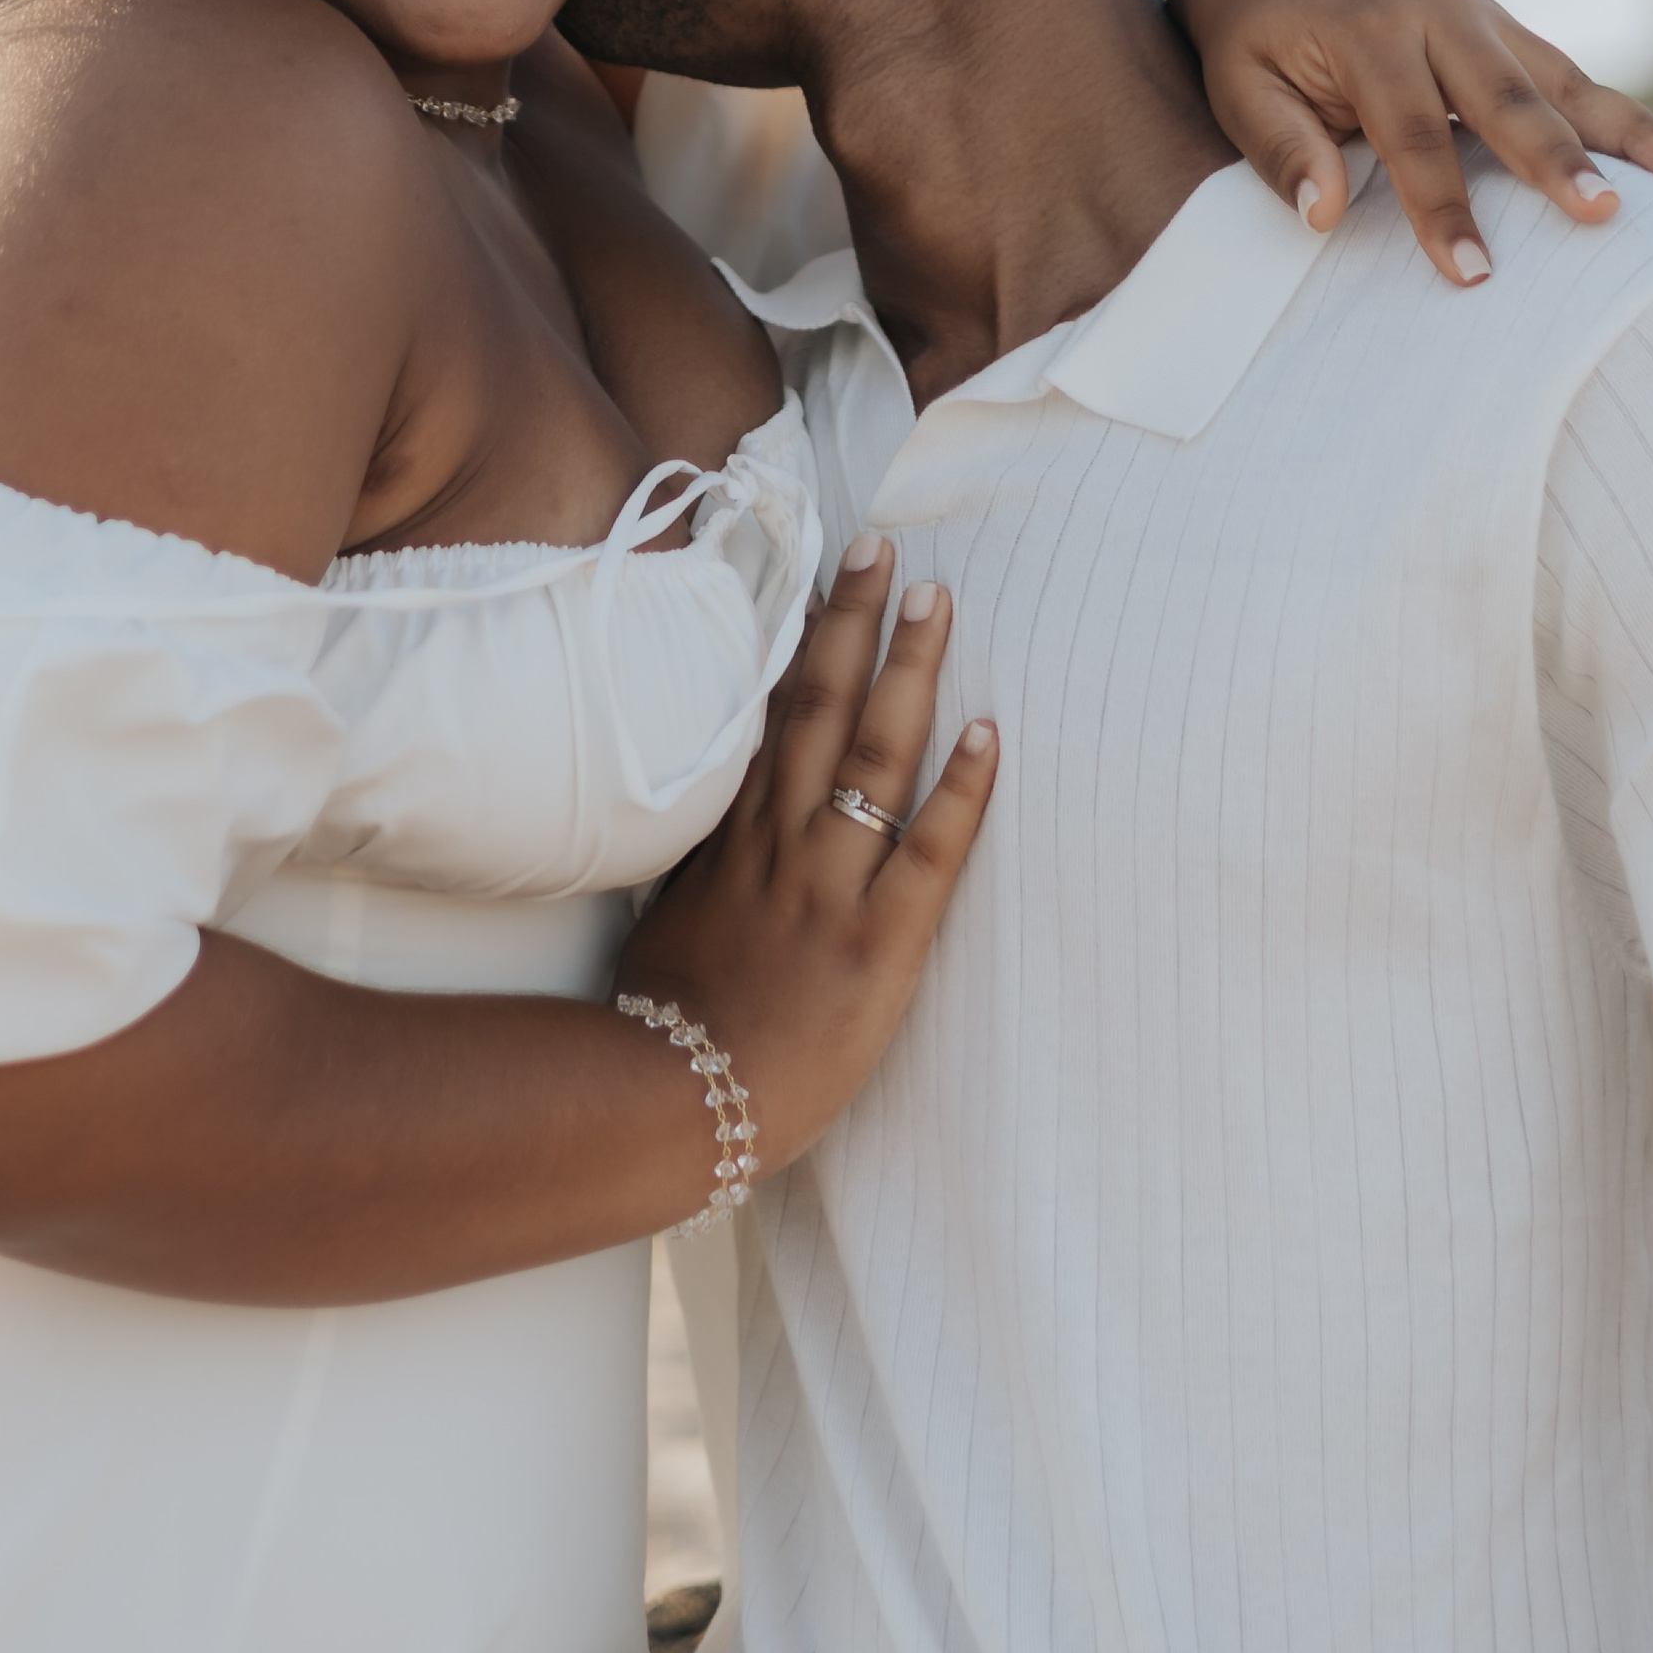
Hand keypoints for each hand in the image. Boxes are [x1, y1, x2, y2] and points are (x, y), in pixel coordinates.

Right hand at [624, 534, 994, 1178]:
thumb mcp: (666, 916)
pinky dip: (960, 791)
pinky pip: (927, 854)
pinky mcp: (878, 944)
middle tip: (884, 549)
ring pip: (872, 757)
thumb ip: (699, 854)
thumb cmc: (665, 1022)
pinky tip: (987, 733)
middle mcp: (779, 844)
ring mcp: (828, 888)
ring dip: (907, 674)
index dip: (797, 638)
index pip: (766, 712)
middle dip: (853, 623)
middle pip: (818, 708)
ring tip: (936, 603)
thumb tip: (713, 801)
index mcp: (731, 837)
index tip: (822, 573)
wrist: (674, 1102)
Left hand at [1169, 0, 1652, 288]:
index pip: (1412, 135)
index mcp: (1367, 31)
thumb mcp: (1237, 88)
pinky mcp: (1508, 32)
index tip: (1471, 274)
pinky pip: (1572, 78)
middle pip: (1507, 98)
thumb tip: (1323, 215)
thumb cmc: (1253, 42)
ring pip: (1563, 80)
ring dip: (1629, 130)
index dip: (1442, 208)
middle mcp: (1439, 15)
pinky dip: (1627, 118)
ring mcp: (1484, 17)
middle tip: (1603, 215)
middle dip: (1557, 160)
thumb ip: (1280, 147)